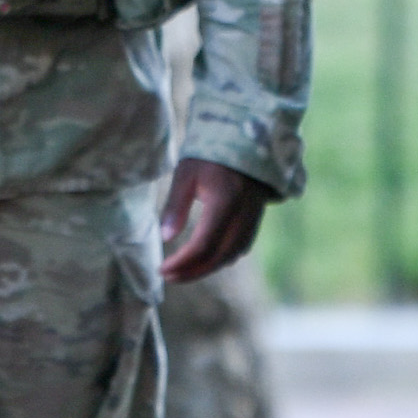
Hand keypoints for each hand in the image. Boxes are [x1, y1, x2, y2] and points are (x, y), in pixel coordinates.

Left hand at [155, 161, 276, 285]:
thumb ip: (176, 206)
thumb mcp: (186, 174)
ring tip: (182, 271)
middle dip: (192, 271)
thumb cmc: (211, 156)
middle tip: (169, 277)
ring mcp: (253, 219)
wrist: (247, 141)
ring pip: (231, 256)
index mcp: (224, 202)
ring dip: (207, 268)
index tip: (161, 269)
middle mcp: (242, 215)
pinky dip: (222, 258)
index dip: (182, 262)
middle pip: (218, 257)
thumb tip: (166, 238)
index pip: (203, 244)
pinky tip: (206, 259)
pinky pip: (240, 248)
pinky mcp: (256, 219)